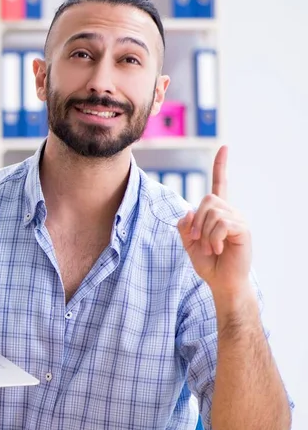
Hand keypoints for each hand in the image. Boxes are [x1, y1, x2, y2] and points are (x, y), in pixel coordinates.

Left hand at [177, 145, 251, 294]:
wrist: (222, 282)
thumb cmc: (208, 263)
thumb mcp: (189, 242)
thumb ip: (185, 225)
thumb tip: (189, 211)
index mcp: (217, 213)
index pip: (219, 184)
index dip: (221, 166)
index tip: (224, 147)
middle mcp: (230, 212)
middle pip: (207, 199)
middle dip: (197, 221)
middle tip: (197, 240)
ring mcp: (238, 219)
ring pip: (212, 213)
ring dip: (204, 233)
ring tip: (211, 248)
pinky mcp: (243, 229)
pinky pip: (221, 224)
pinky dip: (213, 238)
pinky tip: (219, 249)